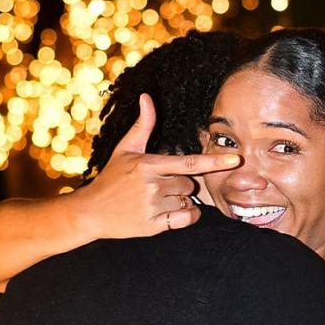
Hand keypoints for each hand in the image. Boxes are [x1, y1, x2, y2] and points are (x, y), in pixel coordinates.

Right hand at [74, 94, 240, 237]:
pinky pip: (187, 218)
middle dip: (180, 184)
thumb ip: (143, 125)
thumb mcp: (125, 150)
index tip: (235, 159)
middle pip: (190, 183)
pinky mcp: (154, 226)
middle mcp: (152, 186)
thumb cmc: (111, 178)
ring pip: (189, 201)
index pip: (188, 163)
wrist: (89, 213)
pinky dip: (187, 215)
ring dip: (180, 200)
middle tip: (157, 186)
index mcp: (148, 165)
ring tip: (155, 199)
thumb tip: (148, 97)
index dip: (213, 161)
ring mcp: (153, 207)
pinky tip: (170, 212)